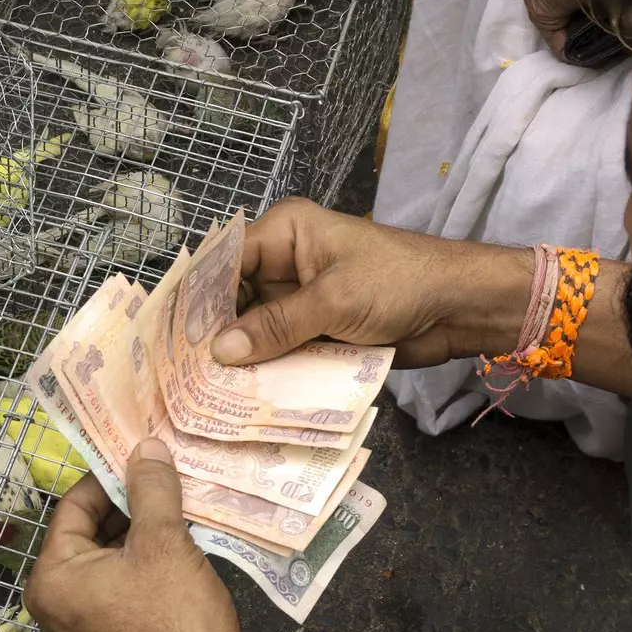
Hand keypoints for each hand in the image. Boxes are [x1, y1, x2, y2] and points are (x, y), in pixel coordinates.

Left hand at [26, 440, 261, 631]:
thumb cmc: (176, 617)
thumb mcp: (164, 542)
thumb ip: (150, 489)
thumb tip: (146, 446)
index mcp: (52, 578)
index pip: (73, 506)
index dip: (110, 475)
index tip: (142, 450)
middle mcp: (60, 599)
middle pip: (92, 528)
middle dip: (130, 500)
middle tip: (167, 468)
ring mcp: (89, 618)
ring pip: (115, 551)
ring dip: (146, 524)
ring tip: (181, 493)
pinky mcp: (119, 628)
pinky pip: (128, 576)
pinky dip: (153, 553)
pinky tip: (186, 529)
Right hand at [210, 199, 530, 367]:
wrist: (459, 307)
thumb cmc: (400, 282)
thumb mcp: (333, 301)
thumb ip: (275, 327)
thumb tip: (220, 352)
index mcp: (284, 233)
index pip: (224, 261)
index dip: (198, 298)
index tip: (172, 336)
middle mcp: (282, 263)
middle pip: (233, 300)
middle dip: (215, 335)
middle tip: (183, 373)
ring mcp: (298, 299)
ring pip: (253, 331)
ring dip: (240, 359)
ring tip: (204, 392)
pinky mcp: (313, 330)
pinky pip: (279, 350)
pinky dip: (267, 371)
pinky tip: (241, 398)